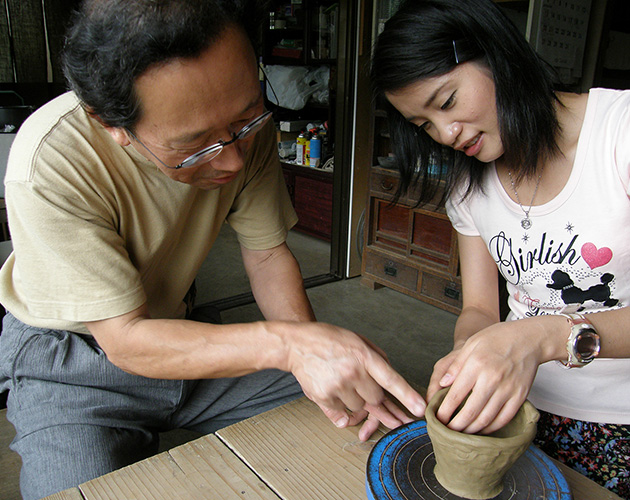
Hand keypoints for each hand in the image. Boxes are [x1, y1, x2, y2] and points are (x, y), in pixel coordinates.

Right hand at [283, 322, 425, 437]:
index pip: (390, 379)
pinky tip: (330, 386)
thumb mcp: (356, 338)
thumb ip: (376, 355)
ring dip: (354, 399)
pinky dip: (339, 404)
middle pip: (376, 398)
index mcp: (363, 355)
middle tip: (356, 378)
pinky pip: (342, 412)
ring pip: (359, 407)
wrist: (296, 344)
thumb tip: (388, 373)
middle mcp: (352, 371)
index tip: (420, 409)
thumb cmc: (328, 340)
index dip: (407, 395)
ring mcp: (337, 386)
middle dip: (371, 393)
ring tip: (339, 378)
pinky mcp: (324, 397)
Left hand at [426, 321, 542, 434]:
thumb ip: (456, 365)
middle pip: (470, 412)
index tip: (437, 419)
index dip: (444, 411)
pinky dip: (491, 428)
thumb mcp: (472, 344)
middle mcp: (492, 379)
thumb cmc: (498, 338)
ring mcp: (508, 389)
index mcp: (476, 365)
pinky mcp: (520, 396)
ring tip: (461, 433)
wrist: (529, 338)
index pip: (455, 395)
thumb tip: (442, 384)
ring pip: (486, 419)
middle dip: (455, 426)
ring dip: (471, 430)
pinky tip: (482, 429)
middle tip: (447, 431)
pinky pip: (504, 419)